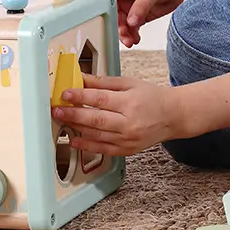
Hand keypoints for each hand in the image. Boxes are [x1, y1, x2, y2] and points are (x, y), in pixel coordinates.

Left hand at [51, 73, 182, 155]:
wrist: (172, 116)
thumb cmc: (152, 97)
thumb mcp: (130, 83)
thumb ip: (104, 82)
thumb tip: (82, 78)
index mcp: (130, 103)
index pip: (100, 99)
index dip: (80, 96)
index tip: (65, 94)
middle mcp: (129, 123)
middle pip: (95, 119)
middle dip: (73, 114)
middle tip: (57, 110)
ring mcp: (127, 139)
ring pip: (96, 135)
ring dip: (76, 128)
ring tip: (62, 122)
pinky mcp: (127, 150)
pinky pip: (103, 149)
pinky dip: (86, 145)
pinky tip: (74, 139)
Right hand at [108, 0, 187, 46]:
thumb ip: (140, 7)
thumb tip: (131, 22)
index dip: (108, 11)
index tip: (112, 23)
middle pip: (113, 14)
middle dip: (118, 26)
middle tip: (124, 35)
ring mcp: (130, 6)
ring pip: (122, 23)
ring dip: (125, 33)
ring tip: (130, 41)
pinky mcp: (139, 15)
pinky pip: (131, 27)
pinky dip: (132, 34)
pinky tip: (135, 39)